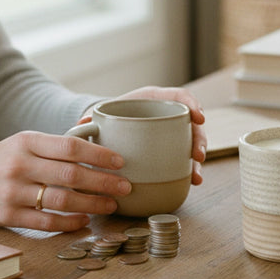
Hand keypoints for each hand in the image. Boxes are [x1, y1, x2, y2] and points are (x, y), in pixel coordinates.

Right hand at [0, 131, 130, 231]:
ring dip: (92, 204)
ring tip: (111, 204)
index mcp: (28, 142)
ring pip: (62, 200)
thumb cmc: (4, 159)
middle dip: (104, 182)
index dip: (99, 155)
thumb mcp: (26, 141)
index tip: (120, 161)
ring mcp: (14, 192)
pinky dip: (70, 223)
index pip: (70, 146)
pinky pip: (46, 222)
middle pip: (71, 175)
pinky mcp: (8, 216)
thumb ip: (59, 139)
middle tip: (125, 187)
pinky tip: (85, 220)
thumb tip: (92, 123)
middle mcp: (21, 165)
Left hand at [79, 86, 206, 184]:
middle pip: (192, 125)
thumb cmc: (107, 116)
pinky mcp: (171, 150)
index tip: (198, 117)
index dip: (192, 104)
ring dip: (197, 160)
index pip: (179, 96)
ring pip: (192, 143)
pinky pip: (184, 158)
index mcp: (154, 99)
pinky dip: (190, 170)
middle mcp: (167, 115)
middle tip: (197, 156)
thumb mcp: (102, 113)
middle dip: (199, 140)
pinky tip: (192, 182)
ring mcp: (172, 134)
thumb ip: (93, 119)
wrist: (108, 126)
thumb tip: (80, 126)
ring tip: (196, 177)